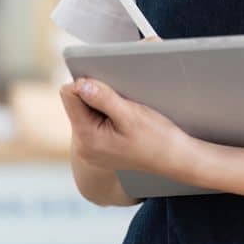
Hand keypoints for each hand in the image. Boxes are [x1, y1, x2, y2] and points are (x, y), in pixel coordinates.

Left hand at [59, 74, 194, 181]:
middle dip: (95, 97)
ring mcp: (88, 151)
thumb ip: (104, 99)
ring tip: (125, 116)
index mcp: (87, 137)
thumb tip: (80, 84)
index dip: (87, 84)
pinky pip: (92, 124)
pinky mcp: (96, 151)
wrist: (173, 160)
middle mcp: (82, 147)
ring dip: (102, 107)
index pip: (70, 96)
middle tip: (121, 104)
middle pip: (75, 104)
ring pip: (84, 113)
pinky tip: (124, 124)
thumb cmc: (157, 138)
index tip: (108, 86)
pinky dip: (106, 117)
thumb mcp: (132, 115)